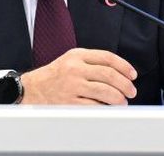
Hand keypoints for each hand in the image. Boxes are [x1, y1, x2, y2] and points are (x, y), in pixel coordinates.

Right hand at [20, 48, 137, 104]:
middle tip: (131, 90)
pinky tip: (109, 108)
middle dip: (125, 84)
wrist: (32, 89)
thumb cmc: (54, 76)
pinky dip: (105, 108)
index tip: (132, 74)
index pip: (107, 58)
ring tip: (122, 101)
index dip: (124, 66)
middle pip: (109, 75)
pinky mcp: (70, 102)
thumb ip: (92, 62)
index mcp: (77, 55)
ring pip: (104, 91)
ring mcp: (72, 86)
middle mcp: (75, 69)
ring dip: (118, 98)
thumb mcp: (71, 60)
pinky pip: (94, 106)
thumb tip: (119, 73)